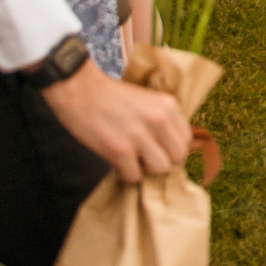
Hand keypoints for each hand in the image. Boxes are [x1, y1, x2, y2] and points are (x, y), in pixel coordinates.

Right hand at [40, 62, 192, 181]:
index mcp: (169, 106)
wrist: (79, 89)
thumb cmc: (111, 97)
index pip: (186, 141)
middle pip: (177, 159)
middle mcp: (159, 120)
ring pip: (159, 170)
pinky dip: (124, 173)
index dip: (171, 149)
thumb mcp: (148, 101)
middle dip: (162, 162)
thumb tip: (170, 149)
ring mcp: (140, 135)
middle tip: (144, 158)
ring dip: (144, 169)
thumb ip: (162, 121)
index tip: (157, 149)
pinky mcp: (120, 150)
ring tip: (131, 159)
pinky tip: (116, 161)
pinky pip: (134, 176)